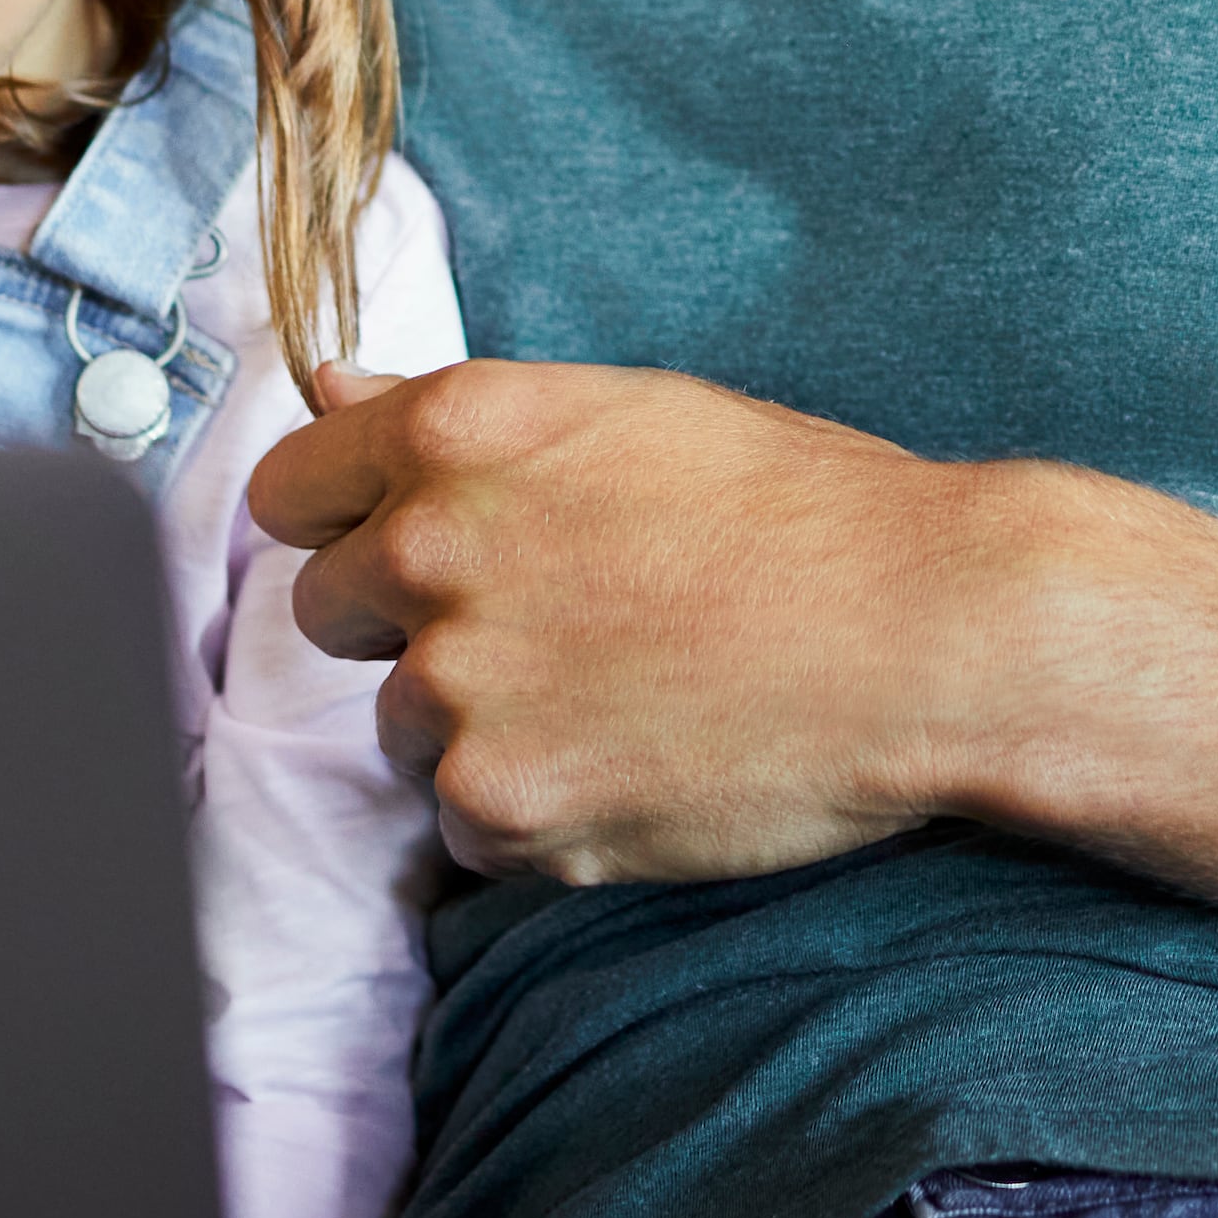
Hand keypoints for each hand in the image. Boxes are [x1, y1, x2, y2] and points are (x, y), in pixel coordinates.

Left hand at [243, 358, 1060, 885]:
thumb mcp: (627, 416)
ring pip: (400, 726)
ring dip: (481, 724)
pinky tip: (635, 765)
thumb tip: (327, 392)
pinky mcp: (500, 803)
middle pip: (326, 611)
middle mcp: (430, 548)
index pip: (290, 487)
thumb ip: (453, 413)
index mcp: (458, 430)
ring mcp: (459, 684)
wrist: (928, 634)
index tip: (405, 549)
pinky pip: (462, 825)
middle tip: (547, 630)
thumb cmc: (804, 510)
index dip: (346, 520)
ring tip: (619, 699)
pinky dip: (532, 812)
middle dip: (409, 625)